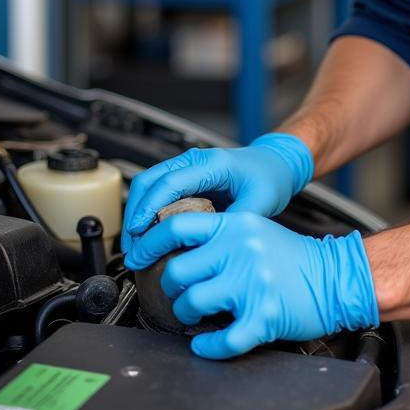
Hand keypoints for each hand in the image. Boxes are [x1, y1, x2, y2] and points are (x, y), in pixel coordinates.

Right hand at [121, 134, 313, 250]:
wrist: (275, 164)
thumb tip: (210, 246)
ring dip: (137, 214)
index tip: (138, 234)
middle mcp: (194, 160)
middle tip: (133, 248)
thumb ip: (235, 222)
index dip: (149, 208)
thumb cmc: (269, 178)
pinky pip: (157, 190)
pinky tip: (147, 235)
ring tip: (136, 246)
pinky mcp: (184, 177)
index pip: (170, 182)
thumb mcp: (260, 203)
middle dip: (135, 215)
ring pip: (148, 185)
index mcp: (212, 163)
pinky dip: (146, 211)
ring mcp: (186, 166)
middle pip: (149, 181)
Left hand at [124, 211, 378, 358]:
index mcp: (235, 225)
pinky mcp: (263, 315)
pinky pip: (222, 339)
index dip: (149, 243)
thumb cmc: (293, 257)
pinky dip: (208, 347)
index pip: (176, 226)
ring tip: (196, 317)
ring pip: (192, 303)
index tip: (138, 256)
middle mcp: (241, 249)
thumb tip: (174, 245)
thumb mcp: (254, 228)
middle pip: (178, 270)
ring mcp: (252, 282)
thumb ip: (220, 232)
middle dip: (171, 289)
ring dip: (187, 316)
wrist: (335, 277)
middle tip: (180, 295)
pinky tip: (207, 344)